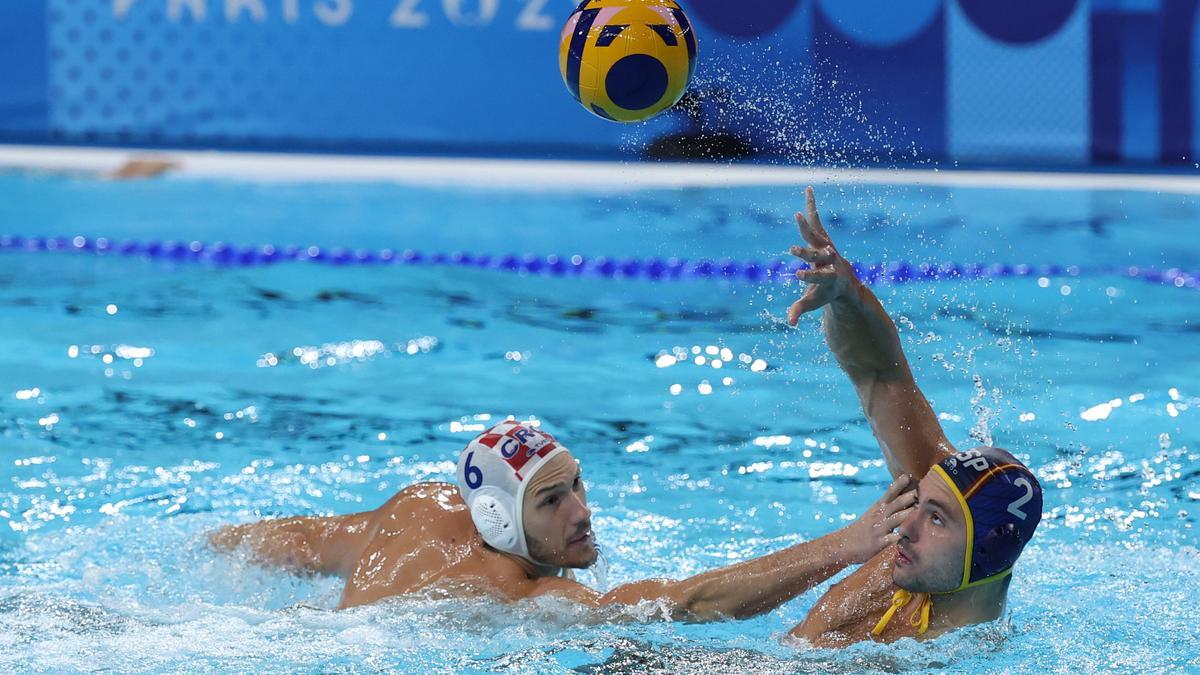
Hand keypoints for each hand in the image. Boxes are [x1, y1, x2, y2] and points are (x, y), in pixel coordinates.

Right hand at [786, 187, 862, 325]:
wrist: (845, 280)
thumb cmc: (826, 293)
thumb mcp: (813, 303)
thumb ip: (800, 310)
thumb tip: (790, 323)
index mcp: (828, 277)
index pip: (817, 277)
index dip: (809, 276)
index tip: (797, 275)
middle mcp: (829, 260)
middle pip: (817, 256)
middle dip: (806, 253)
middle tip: (792, 251)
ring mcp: (827, 247)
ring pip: (816, 234)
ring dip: (806, 225)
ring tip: (797, 214)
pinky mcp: (823, 237)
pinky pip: (816, 220)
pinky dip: (811, 206)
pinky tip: (808, 190)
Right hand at [839, 474, 916, 564]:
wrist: (844, 543)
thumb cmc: (863, 528)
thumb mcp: (873, 513)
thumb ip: (888, 505)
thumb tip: (906, 496)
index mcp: (878, 507)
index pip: (889, 493)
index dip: (898, 484)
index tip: (909, 475)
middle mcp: (879, 516)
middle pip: (896, 504)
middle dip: (909, 497)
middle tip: (922, 489)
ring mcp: (878, 529)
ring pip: (895, 519)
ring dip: (907, 514)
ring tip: (919, 509)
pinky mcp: (878, 544)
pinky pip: (890, 540)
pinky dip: (898, 538)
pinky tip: (907, 536)